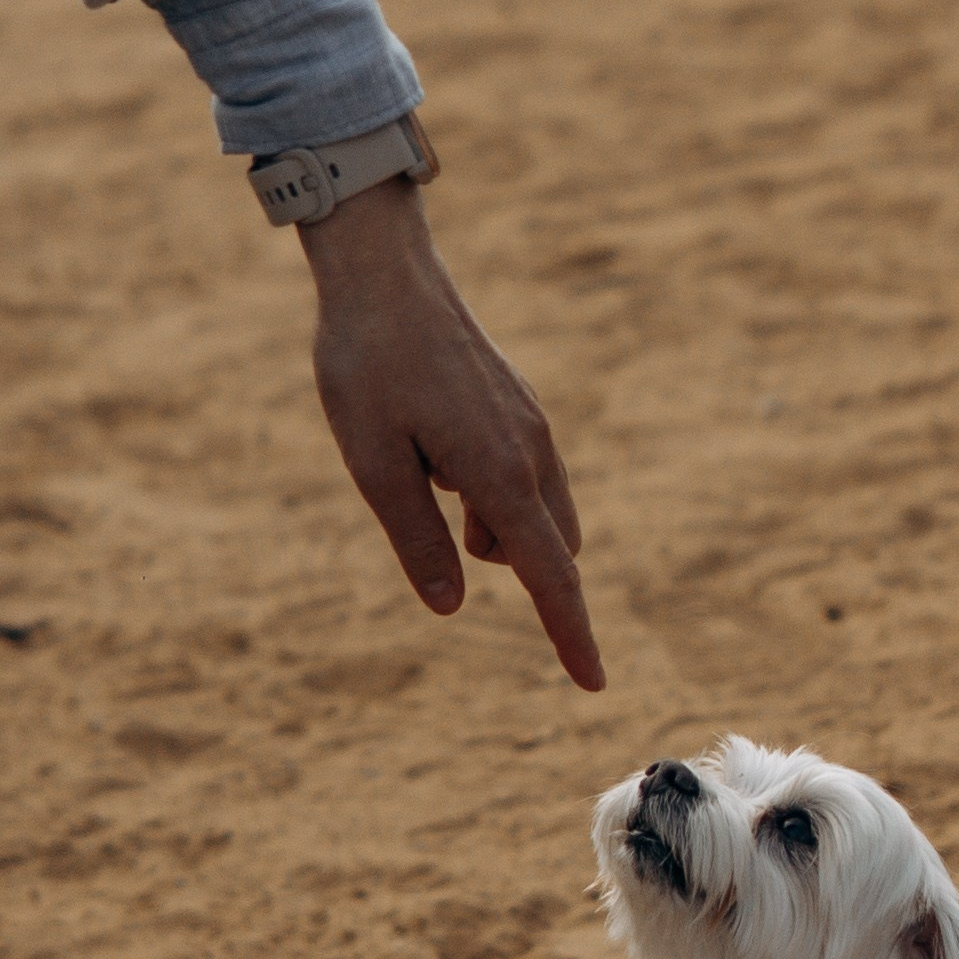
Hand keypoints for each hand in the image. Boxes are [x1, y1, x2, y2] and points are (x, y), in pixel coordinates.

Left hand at [300, 176, 604, 688]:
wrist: (384, 273)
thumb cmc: (366, 366)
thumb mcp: (372, 463)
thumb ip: (416, 539)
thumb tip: (451, 606)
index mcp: (498, 474)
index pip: (549, 577)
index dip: (569, 635)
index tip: (593, 685)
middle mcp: (531, 453)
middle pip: (550, 551)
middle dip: (508, 561)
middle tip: (431, 502)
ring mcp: (532, 426)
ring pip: (537, 512)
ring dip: (496, 523)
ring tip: (422, 465)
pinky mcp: (522, 407)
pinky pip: (526, 475)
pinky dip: (493, 488)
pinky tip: (435, 442)